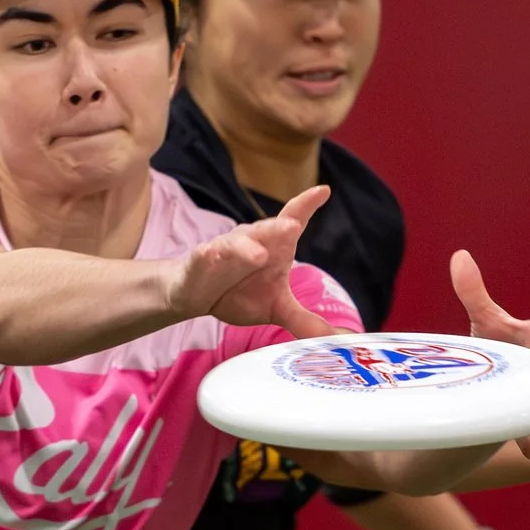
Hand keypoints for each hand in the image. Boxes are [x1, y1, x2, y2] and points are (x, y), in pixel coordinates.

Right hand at [166, 185, 334, 338]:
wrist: (195, 295)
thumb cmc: (238, 292)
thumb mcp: (276, 309)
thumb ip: (303, 320)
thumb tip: (333, 338)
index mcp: (274, 247)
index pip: (292, 220)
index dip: (306, 204)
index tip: (323, 191)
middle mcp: (252, 242)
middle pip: (267, 230)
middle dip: (279, 226)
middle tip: (293, 226)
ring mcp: (225, 249)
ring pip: (237, 242)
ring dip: (247, 246)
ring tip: (259, 255)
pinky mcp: (201, 260)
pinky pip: (206, 255)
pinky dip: (210, 254)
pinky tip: (210, 253)